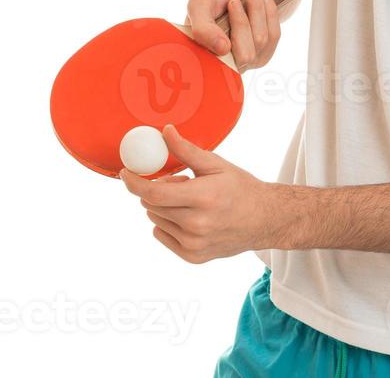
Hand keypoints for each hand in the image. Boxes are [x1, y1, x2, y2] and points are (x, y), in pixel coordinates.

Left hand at [119, 124, 285, 262]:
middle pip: (151, 205)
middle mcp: (197, 225)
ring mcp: (194, 244)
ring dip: (162, 206)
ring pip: (155, 218)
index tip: (126, 173)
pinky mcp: (193, 256)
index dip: (134, 182)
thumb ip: (186, 150)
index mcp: (203, 198)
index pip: (154, 193)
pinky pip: (162, 234)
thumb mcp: (215, 165)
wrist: (264, 220)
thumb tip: (164, 132)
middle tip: (179, 183)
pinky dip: (167, 223)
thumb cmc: (241, 189)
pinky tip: (189, 217)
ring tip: (189, 201)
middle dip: (156, 190)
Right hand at [185, 0, 282, 71]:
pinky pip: (274, 35)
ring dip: (257, 9)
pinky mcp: (264, 52)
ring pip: (260, 41)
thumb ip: (202, 28)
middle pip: (245, 54)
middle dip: (244, 20)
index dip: (228, 36)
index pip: (219, 63)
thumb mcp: (199, 3)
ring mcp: (247, 60)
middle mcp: (224, 64)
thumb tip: (223, 49)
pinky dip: (269, 11)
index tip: (233, 2)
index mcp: (201, 54)